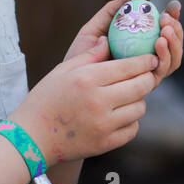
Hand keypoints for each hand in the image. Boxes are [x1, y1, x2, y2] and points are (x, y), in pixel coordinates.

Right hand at [12, 39, 157, 164]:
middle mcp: (98, 101)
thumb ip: (90, 55)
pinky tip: (120, 115)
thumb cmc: (45, 99)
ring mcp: (103, 125)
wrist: (32, 138)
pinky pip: (133, 129)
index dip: (145, 61)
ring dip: (138, 100)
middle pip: (141, 86)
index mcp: (87, 79)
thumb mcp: (63, 70)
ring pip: (140, 108)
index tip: (151, 59)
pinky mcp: (106, 143)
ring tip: (128, 96)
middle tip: (146, 75)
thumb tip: (109, 39)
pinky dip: (130, 121)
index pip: (129, 66)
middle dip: (147, 78)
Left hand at [64, 0, 183, 88]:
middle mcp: (146, 58)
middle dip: (176, 29)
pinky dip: (165, 56)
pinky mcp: (145, 85)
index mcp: (138, 43)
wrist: (70, 83)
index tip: (174, 5)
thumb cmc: (80, 57)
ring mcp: (147, 73)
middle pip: (172, 43)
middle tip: (166, 19)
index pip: (161, 29)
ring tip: (164, 32)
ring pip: (173, 58)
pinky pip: (161, 71)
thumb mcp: (93, 30)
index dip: (172, 17)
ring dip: (174, 43)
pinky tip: (158, 43)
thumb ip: (110, 13)